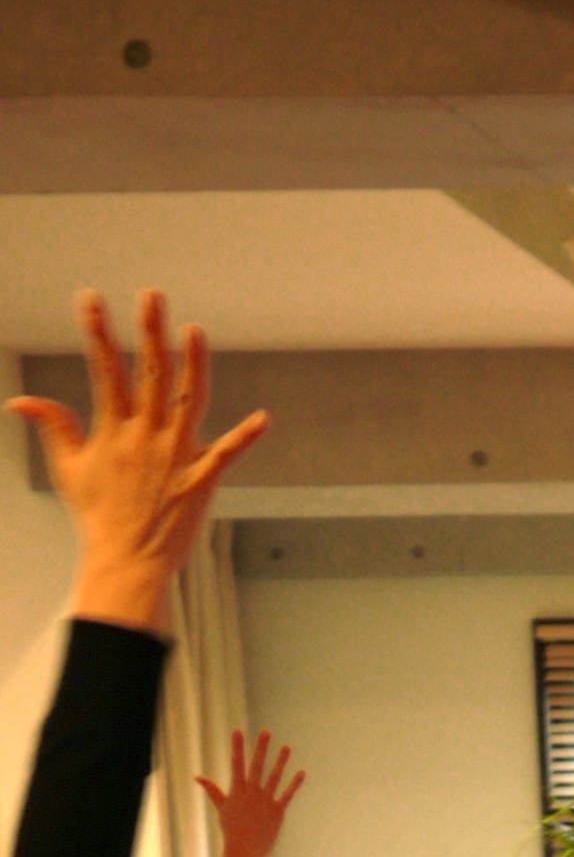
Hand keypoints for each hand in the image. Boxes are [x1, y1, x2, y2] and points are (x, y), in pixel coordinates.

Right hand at [9, 287, 269, 636]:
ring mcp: (176, 456)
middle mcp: (146, 436)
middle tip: (152, 294)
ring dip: (193, 364)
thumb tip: (18, 401)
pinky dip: (246, 437)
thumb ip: (53, 426)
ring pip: (189, 400)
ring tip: (194, 329)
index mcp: (113, 429)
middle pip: (150, 374)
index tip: (91, 298)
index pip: (105, 369)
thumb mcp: (68, 468)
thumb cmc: (97, 516)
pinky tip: (265, 418)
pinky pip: (228, 454)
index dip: (98, 332)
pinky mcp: (202, 480)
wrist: (126, 562)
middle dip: (149, 331)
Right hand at [200, 728, 302, 856]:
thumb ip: (212, 790)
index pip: (236, 763)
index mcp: (237, 790)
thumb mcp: (221, 807)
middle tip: (266, 731)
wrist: (245, 851)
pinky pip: (288, 794)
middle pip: (257, 766)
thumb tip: (197, 777)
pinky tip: (301, 772)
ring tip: (287, 746)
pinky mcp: (278, 811)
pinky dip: (295, 783)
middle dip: (261, 748)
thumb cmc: (231, 829)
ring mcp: (266, 801)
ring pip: (275, 777)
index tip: (237, 731)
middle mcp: (252, 793)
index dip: (237, 747)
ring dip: (281, 761)